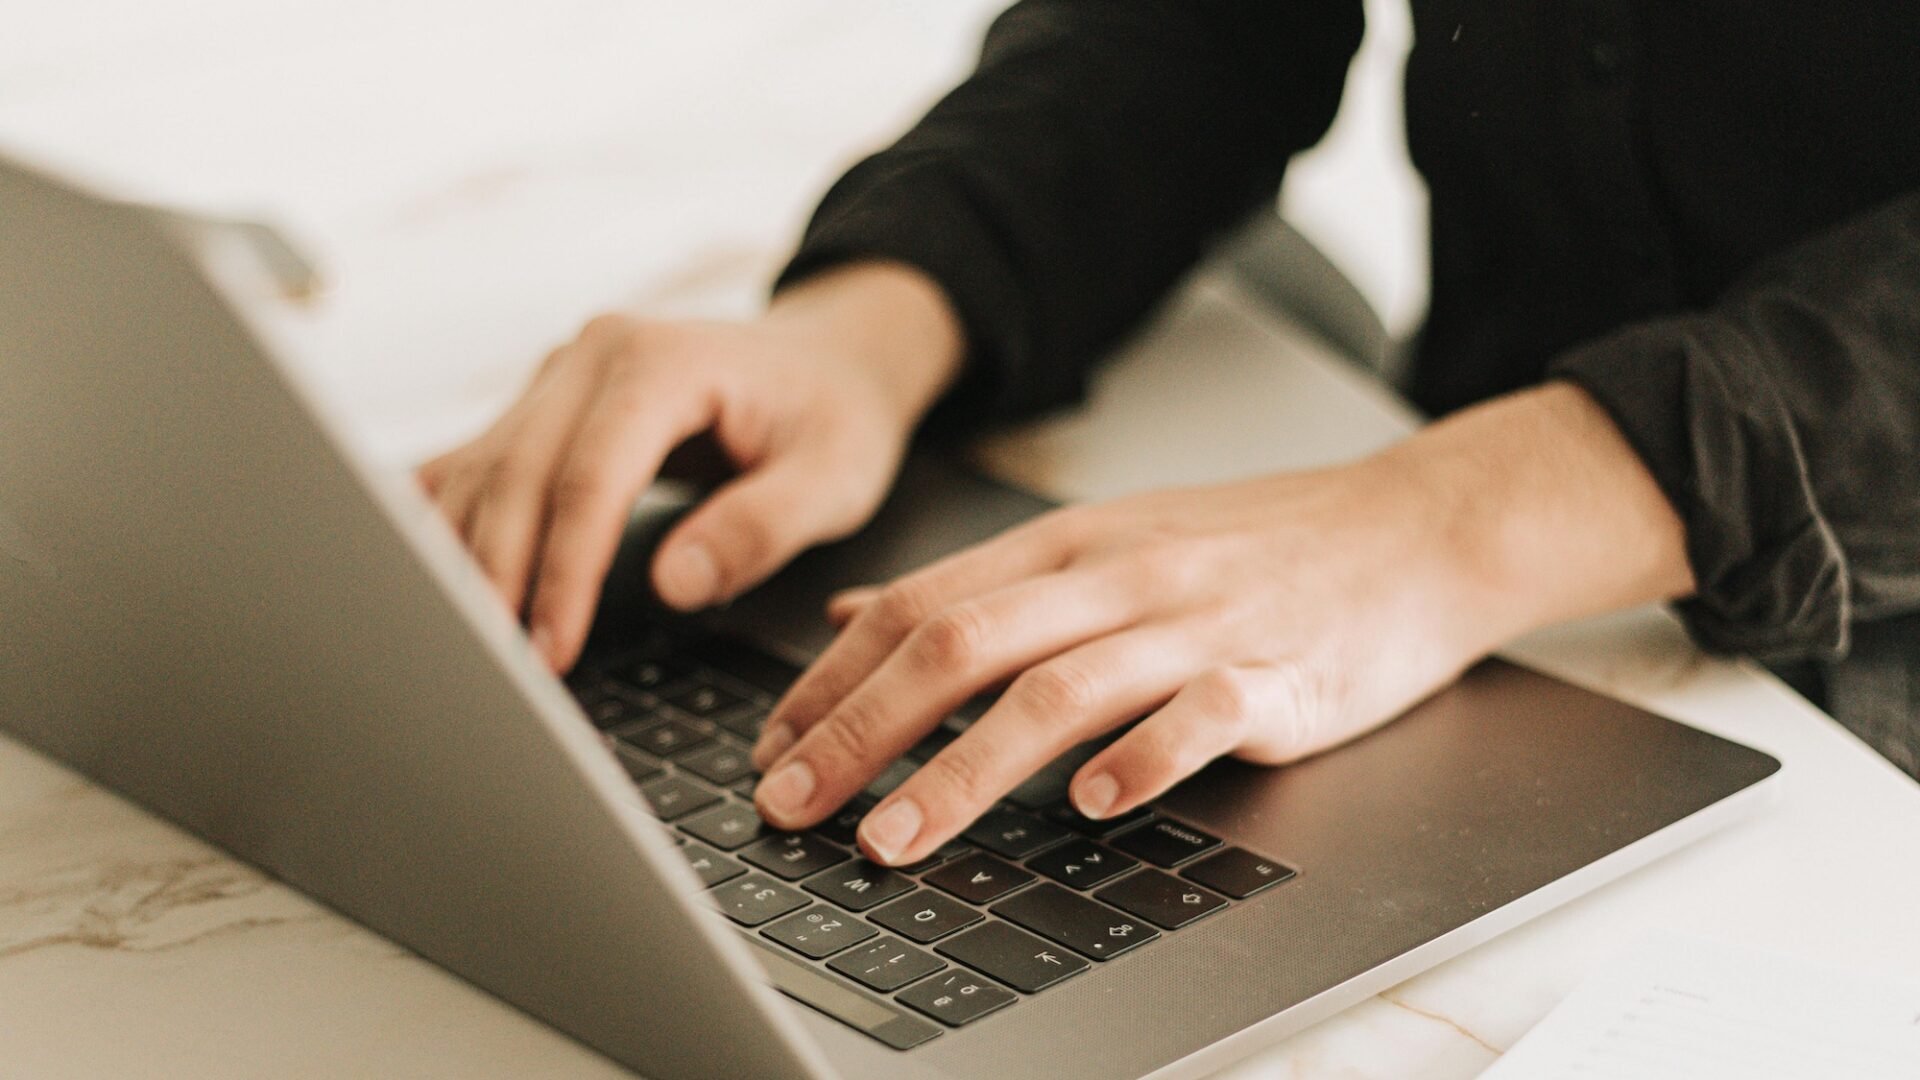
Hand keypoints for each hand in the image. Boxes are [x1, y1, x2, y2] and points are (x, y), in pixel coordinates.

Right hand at [418, 262, 963, 671]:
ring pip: (478, 472)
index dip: (564, 569)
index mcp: (662, 361)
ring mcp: (556, 378)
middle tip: (494, 673)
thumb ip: (761, 527)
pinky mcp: (539, 408)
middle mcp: (592, 355)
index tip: (552, 651)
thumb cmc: (834, 416)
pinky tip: (432, 591)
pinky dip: (448, 530)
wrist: (826, 360)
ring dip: (459, 561)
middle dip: (497, 579)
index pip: (590, 475)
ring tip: (462, 651)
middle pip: (515, 473)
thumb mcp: (834, 477)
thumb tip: (672, 583)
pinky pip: (473, 468)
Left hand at [751, 382, 1694, 865]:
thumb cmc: (1256, 546)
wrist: (1413, 529)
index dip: (834, 682)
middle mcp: (1119, 577)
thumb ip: (983, 582)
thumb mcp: (1105, 540)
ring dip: (960, 771)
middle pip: (963, 646)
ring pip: (1058, 691)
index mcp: (1069, 545)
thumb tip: (855, 616)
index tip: (772, 748)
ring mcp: (1198, 625)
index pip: (922, 607)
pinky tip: (1092, 808)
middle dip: (860, 730)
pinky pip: (1200, 720)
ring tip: (891, 839)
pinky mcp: (1276, 677)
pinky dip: (1141, 761)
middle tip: (790, 802)